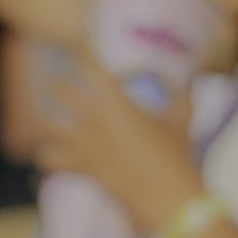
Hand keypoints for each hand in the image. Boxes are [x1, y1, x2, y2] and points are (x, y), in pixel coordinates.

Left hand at [22, 50, 204, 232]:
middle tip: (68, 87)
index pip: (89, 64)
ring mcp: (84, 144)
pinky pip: (47, 157)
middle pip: (60, 89)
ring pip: (47, 122)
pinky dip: (47, 154)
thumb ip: (182, 100)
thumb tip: (190, 83)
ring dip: (51, 120)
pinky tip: (53, 152)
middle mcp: (94, 118)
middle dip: (62, 86)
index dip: (82, 49)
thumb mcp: (182, 123)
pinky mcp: (80, 167)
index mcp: (117, 101)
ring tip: (55, 120)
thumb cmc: (177, 156)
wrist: (168, 196)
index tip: (80, 41)